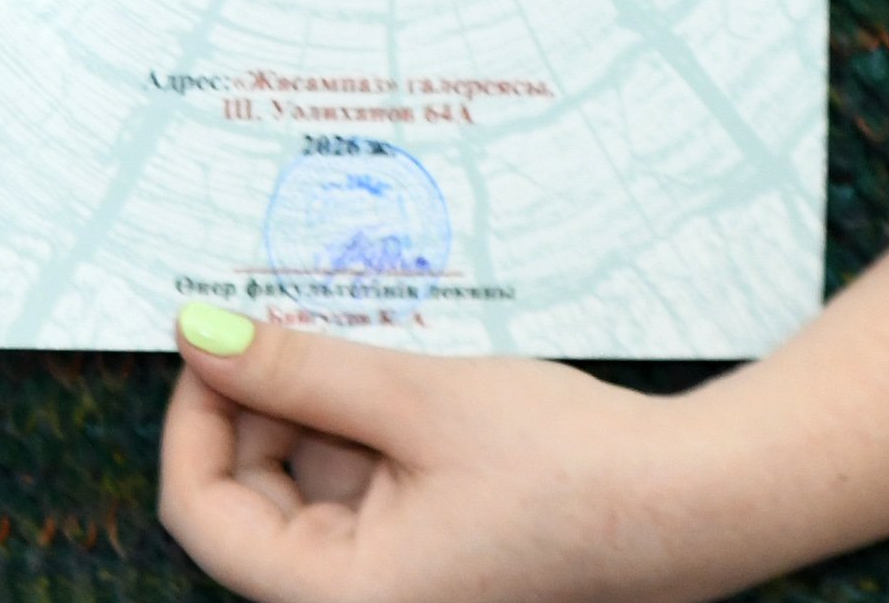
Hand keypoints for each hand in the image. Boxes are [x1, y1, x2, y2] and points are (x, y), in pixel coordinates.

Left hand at [157, 242, 888, 601]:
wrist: (692, 500)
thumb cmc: (565, 466)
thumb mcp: (415, 398)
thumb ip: (298, 368)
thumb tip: (197, 333)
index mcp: (343, 599)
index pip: (203, 514)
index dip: (195, 415)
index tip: (215, 332)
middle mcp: (360, 600)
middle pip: (251, 495)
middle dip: (265, 402)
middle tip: (294, 314)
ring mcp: (394, 575)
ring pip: (306, 478)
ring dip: (320, 402)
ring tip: (370, 338)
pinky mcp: (426, 544)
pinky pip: (359, 479)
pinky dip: (364, 421)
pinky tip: (399, 368)